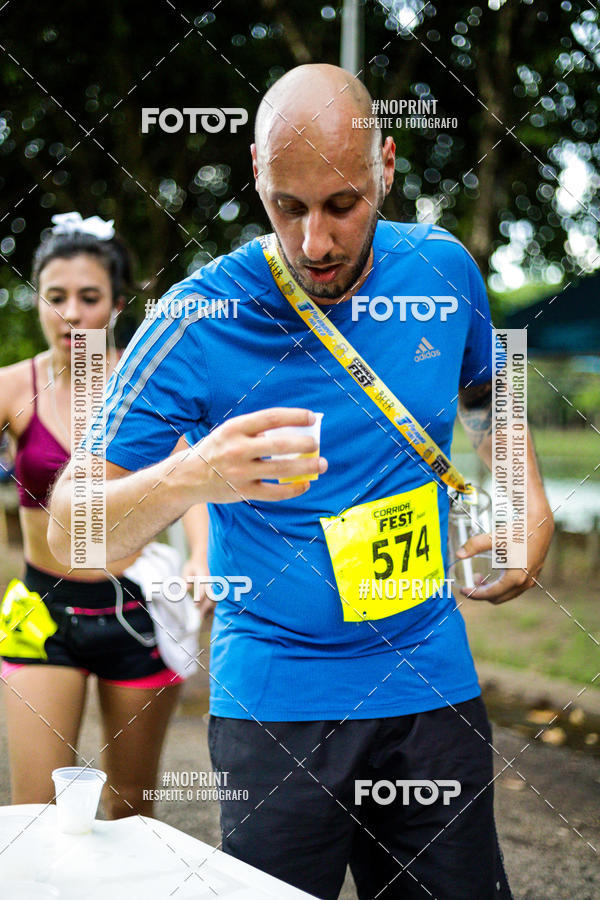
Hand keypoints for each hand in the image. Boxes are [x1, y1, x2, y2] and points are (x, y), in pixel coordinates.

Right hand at [180, 408, 327, 503]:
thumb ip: (256, 430)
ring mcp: (240, 472)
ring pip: (281, 470)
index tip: (311, 418)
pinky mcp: (243, 492)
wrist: (188, 477)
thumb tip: (292, 432)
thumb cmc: (216, 449)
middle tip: (317, 444)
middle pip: (279, 445)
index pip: (271, 417)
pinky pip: (274, 493)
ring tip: (321, 464)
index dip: (294, 416)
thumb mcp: (229, 432)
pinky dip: (293, 489)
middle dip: (304, 444)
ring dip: (306, 467)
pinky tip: (305, 484)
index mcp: (235, 428)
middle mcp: (237, 449)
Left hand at [182, 556, 214, 625]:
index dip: (200, 596)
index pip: (204, 587)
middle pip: (212, 595)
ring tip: (203, 616)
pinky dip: (213, 606)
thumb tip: (185, 589)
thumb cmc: (194, 565)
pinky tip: (208, 613)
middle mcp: (213, 580)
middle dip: (206, 607)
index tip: (196, 605)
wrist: (206, 557)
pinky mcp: (219, 587)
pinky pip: (218, 598)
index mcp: (205, 574)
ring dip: (210, 608)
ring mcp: (217, 584)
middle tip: (199, 616)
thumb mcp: (188, 569)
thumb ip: (186, 579)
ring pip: (217, 598)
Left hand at [455, 504, 553, 603]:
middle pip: (498, 598)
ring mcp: (531, 580)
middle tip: (472, 579)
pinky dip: (503, 585)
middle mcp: (525, 583)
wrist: (540, 524)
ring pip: (507, 594)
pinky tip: (496, 572)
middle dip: (482, 592)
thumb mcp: (494, 538)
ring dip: (492, 589)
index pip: (490, 594)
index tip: (463, 590)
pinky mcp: (534, 575)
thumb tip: (459, 554)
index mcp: (515, 577)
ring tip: (480, 575)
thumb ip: (475, 545)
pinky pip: (515, 588)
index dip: (474, 594)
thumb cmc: (519, 530)